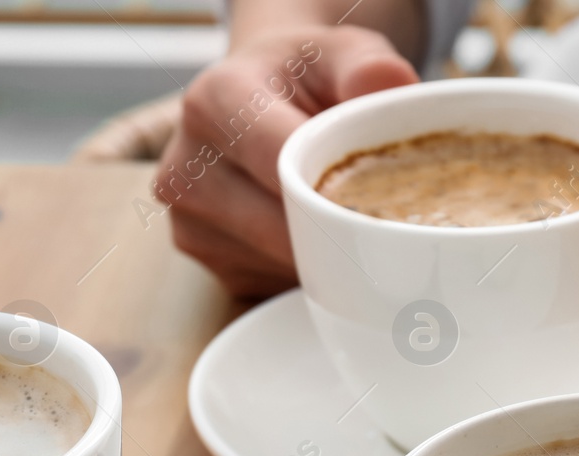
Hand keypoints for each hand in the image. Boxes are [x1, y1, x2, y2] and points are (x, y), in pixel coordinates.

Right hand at [157, 26, 416, 297]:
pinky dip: (299, 266)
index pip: (282, 167)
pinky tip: (308, 232)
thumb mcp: (338, 53)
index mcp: (214, 102)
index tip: (387, 206)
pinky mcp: (197, 254)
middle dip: (337, 230)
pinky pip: (265, 280)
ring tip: (339, 215)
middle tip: (383, 223)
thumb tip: (393, 86)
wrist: (253, 96)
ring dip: (320, 253)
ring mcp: (185, 217)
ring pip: (276, 261)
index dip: (339, 191)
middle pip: (279, 226)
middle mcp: (185, 165)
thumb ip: (368, 65)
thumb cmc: (301, 77)